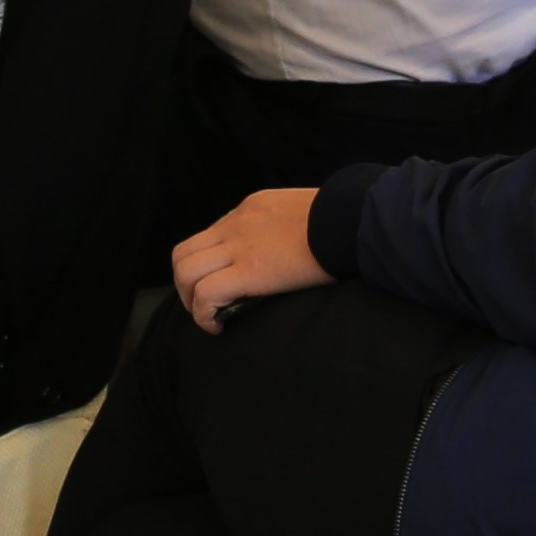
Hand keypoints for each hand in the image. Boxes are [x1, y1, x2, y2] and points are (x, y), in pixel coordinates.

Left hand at [173, 187, 329, 330]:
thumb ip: (284, 227)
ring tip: (210, 318)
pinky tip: (218, 326)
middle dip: (187, 284)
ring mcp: (238, 246)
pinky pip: (206, 293)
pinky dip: (204, 315)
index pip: (210, 236)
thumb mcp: (301, 211)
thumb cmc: (340, 219)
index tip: (223, 285)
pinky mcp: (248, 270)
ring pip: (185, 272)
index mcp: (251, 209)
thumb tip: (286, 250)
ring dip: (191, 301)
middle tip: (207, 306)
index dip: (208, 266)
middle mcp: (236, 225)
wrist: (351, 219)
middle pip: (184, 253)